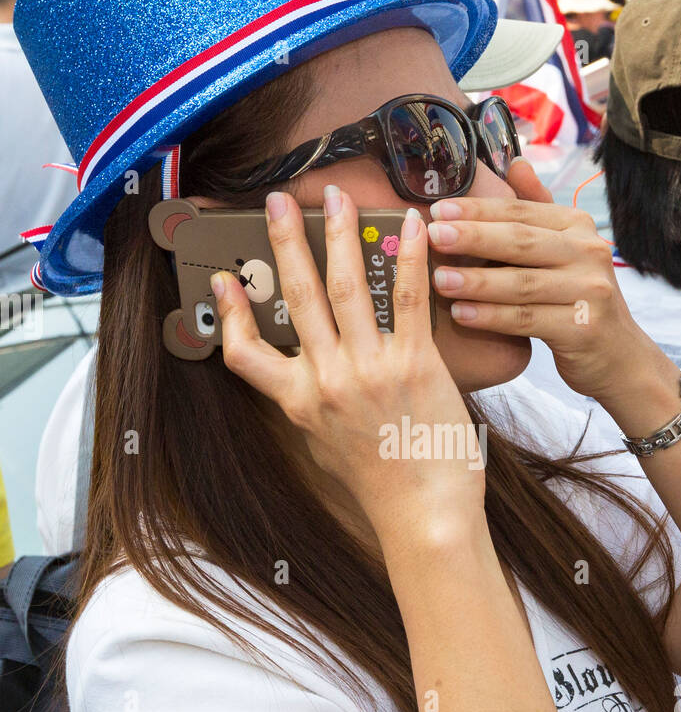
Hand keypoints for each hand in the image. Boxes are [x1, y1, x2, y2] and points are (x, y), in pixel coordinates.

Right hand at [208, 188, 486, 546]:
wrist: (425, 515)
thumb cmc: (383, 486)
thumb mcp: (328, 448)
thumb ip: (315, 406)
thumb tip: (312, 374)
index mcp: (299, 403)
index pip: (245, 353)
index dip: (230, 312)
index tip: (224, 279)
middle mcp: (328, 380)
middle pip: (298, 298)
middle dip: (285, 243)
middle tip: (278, 202)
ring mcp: (371, 369)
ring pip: (346, 287)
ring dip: (337, 234)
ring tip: (335, 196)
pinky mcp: (416, 364)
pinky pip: (406, 298)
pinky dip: (409, 256)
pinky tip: (410, 224)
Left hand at [427, 157, 674, 414]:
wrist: (618, 356)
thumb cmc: (576, 298)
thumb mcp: (564, 249)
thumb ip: (537, 209)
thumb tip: (514, 163)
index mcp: (578, 227)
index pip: (522, 212)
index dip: (479, 210)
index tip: (438, 210)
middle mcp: (589, 253)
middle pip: (521, 242)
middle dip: (473, 238)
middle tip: (432, 237)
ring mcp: (590, 292)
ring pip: (522, 283)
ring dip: (476, 281)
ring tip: (437, 280)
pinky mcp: (582, 329)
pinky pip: (526, 320)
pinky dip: (491, 317)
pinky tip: (460, 315)